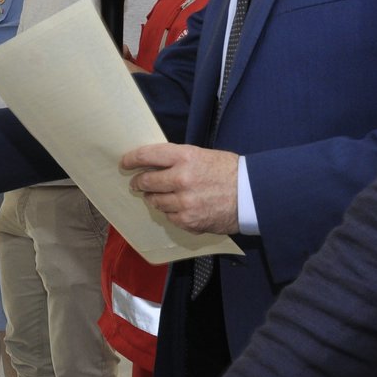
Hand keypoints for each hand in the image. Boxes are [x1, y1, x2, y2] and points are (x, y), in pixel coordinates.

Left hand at [122, 143, 239, 233]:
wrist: (251, 195)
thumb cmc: (228, 172)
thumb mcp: (202, 155)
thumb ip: (177, 160)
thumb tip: (153, 164)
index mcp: (185, 157)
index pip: (147, 155)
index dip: (131, 159)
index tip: (125, 162)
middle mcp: (181, 179)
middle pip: (146, 181)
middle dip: (139, 182)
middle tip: (137, 183)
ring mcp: (184, 202)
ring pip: (155, 201)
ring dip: (154, 198)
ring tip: (158, 195)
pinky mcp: (189, 220)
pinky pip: (169, 217)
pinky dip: (171, 212)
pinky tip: (179, 207)